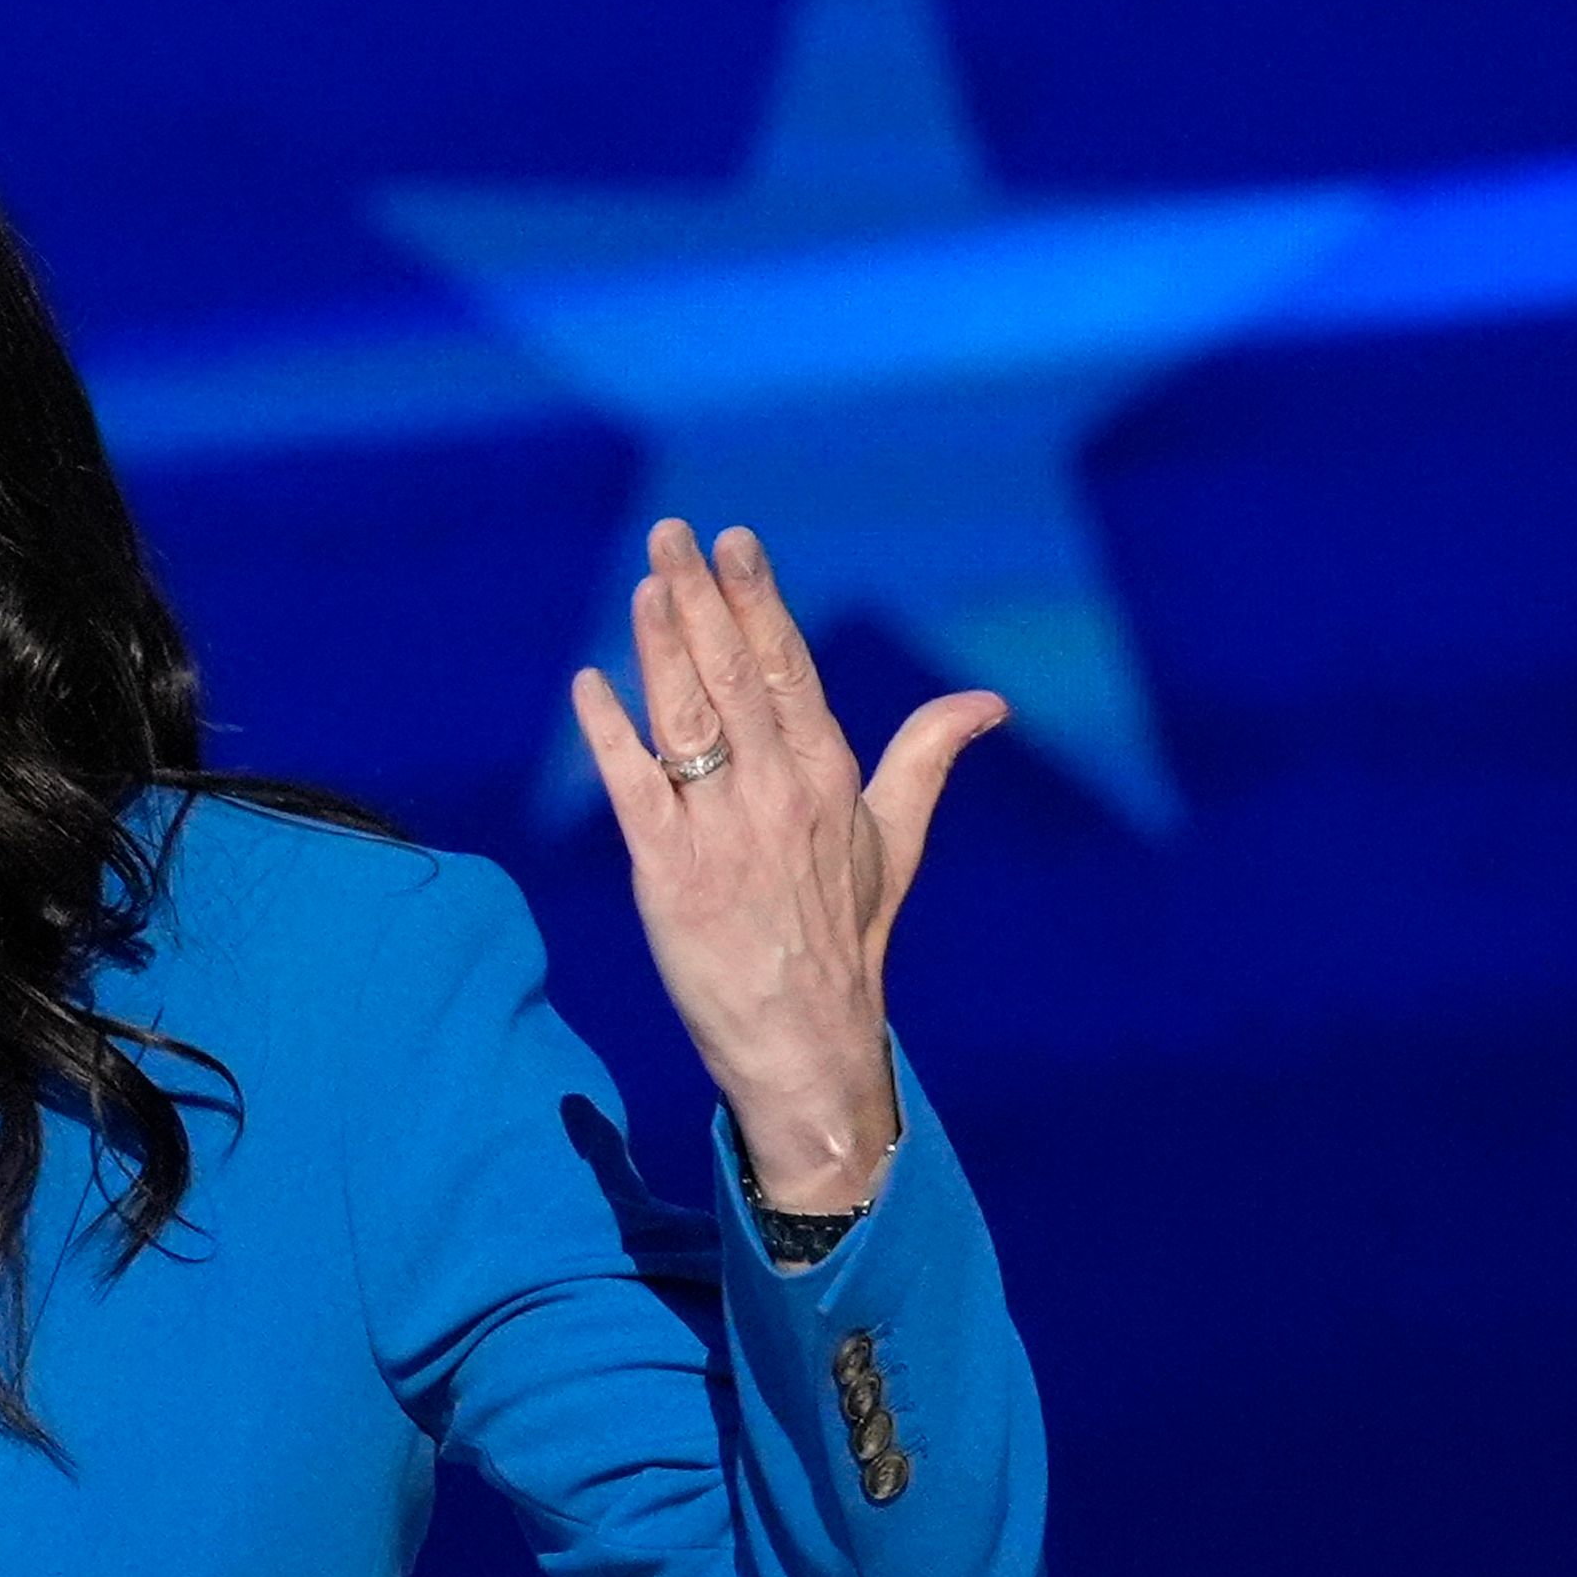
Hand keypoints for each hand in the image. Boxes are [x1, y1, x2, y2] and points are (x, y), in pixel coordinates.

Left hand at [567, 519, 1004, 1212]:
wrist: (808, 1042)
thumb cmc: (846, 941)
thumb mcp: (893, 843)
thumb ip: (926, 760)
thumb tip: (989, 704)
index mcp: (830, 777)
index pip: (787, 669)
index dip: (758, 601)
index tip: (735, 542)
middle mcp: (779, 794)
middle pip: (732, 676)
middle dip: (701, 599)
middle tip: (671, 534)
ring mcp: (723, 833)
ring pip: (685, 720)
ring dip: (658, 647)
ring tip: (641, 584)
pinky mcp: (670, 876)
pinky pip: (633, 791)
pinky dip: (609, 736)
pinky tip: (587, 686)